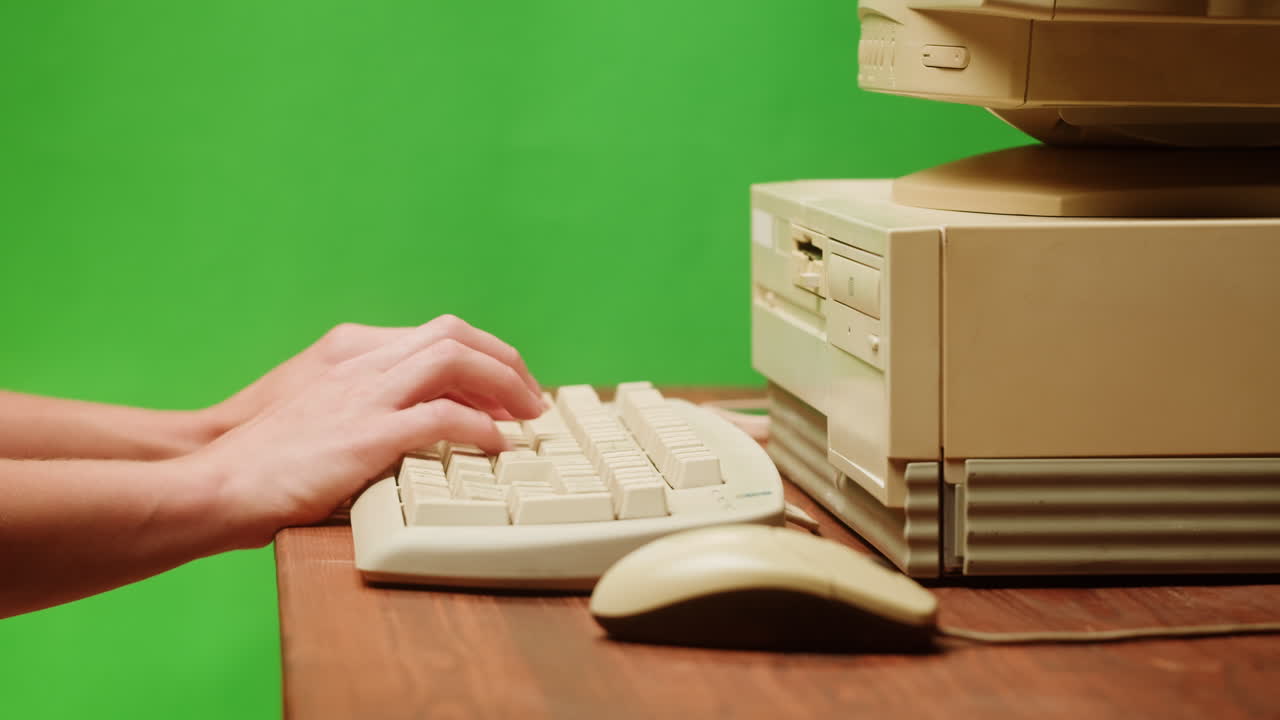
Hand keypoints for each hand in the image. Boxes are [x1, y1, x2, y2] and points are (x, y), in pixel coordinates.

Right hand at [185, 320, 546, 546]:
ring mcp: (363, 395)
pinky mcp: (366, 435)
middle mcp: (361, 363)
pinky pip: (443, 418)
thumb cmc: (263, 460)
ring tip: (527, 418)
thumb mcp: (320, 415)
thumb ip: (367, 406)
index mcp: (350, 353)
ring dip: (504, 385)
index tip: (508, 386)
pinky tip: (496, 446)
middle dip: (505, 363)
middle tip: (532, 399)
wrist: (215, 482)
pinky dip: (480, 428)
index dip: (484, 356)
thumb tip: (422, 424)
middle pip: (456, 335)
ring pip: (456, 360)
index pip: (437, 334)